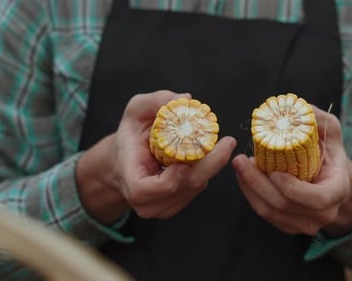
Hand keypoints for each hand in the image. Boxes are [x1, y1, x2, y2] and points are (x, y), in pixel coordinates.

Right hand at [77, 90, 235, 223]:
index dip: (168, 180)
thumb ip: (156, 101)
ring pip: (193, 188)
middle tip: (226, 144)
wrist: (125, 160)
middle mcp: (144, 199)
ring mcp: (160, 207)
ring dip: (209, 166)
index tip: (185, 163)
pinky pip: (196, 189)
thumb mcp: (136, 110)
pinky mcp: (175, 205)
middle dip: (208, 166)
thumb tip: (185, 99)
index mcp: (129, 177)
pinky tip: (207, 156)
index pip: (144, 189)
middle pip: (181, 188)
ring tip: (219, 145)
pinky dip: (205, 171)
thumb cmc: (130, 136)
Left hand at [232, 106, 351, 235]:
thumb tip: (298, 107)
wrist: (331, 179)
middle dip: (257, 183)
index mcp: (337, 191)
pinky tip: (245, 176)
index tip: (274, 171)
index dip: (292, 188)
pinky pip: (265, 215)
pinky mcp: (289, 225)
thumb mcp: (330, 131)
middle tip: (241, 160)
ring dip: (250, 188)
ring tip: (241, 165)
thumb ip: (317, 118)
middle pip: (284, 205)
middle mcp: (324, 213)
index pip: (316, 198)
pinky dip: (251, 195)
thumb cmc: (330, 153)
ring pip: (270, 212)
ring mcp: (306, 223)